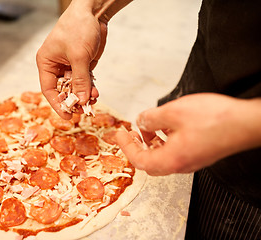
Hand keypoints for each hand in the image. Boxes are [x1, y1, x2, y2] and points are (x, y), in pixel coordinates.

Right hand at [36, 1, 106, 118]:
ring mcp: (70, 66)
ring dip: (84, 95)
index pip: (49, 89)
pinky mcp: (83, 65)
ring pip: (75, 88)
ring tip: (94, 100)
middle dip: (73, 101)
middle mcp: (56, 66)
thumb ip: (80, 80)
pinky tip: (96, 93)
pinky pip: (85, 81)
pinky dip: (90, 88)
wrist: (93, 12)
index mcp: (46, 63)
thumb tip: (82, 101)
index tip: (67, 117)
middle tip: (84, 110)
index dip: (58, 104)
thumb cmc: (78, 28)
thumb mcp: (78, 56)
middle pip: (63, 91)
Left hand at [116, 93, 260, 175]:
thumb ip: (151, 118)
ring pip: (162, 156)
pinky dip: (164, 141)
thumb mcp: (173, 112)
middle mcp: (180, 164)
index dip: (125, 146)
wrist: (246, 123)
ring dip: (150, 142)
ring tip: (147, 127)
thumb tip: (140, 121)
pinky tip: (167, 127)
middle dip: (137, 147)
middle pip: (150, 162)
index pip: (139, 160)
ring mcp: (191, 161)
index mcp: (171, 159)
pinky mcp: (199, 154)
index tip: (119, 134)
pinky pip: (175, 151)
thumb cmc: (215, 119)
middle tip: (130, 133)